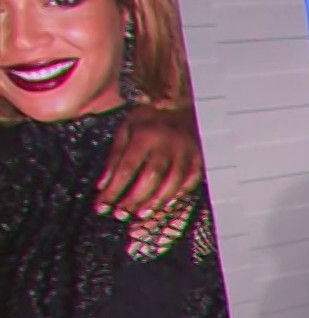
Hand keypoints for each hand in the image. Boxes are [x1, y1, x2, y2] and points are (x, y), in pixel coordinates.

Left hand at [96, 104, 204, 219]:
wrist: (178, 103)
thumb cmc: (148, 118)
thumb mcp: (125, 130)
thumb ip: (114, 157)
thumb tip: (103, 184)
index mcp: (146, 135)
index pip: (126, 168)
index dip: (114, 189)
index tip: (102, 206)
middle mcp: (168, 144)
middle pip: (151, 177)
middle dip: (135, 198)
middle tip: (121, 214)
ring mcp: (186, 151)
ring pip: (173, 182)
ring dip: (156, 201)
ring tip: (141, 214)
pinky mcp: (198, 157)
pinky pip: (191, 180)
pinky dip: (178, 194)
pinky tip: (165, 204)